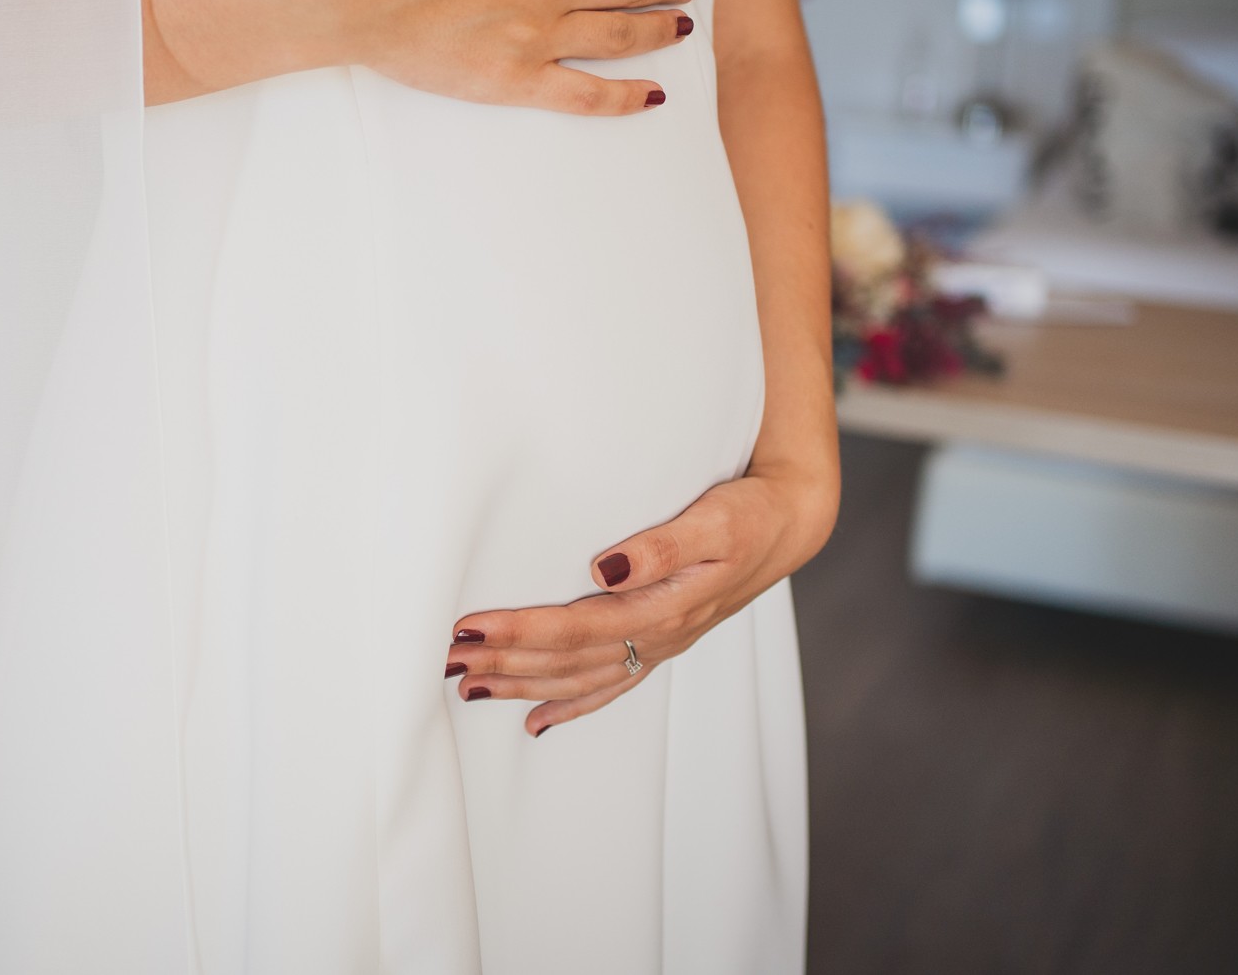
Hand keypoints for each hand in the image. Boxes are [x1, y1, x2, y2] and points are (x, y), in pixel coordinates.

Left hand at [445, 459, 839, 736]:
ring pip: (580, 678)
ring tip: (468, 687)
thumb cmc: (750, 513)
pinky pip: (609, 686)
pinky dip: (570, 706)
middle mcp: (658, 635)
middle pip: (567, 660)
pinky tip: (536, 722)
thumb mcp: (716, 519)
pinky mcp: (662, 639)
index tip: (468, 627)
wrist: (791, 524)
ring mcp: (660, 644)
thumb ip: (662, 544)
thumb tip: (606, 567)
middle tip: (446, 661)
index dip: (519, 632)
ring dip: (523, 686)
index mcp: (663, 606)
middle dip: (504, 663)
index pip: (575, 627)